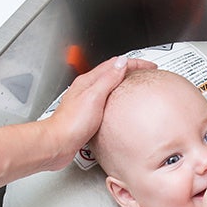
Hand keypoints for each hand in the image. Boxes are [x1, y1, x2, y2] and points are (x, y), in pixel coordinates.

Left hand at [43, 56, 156, 170]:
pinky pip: (106, 101)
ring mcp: (86, 102)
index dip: (134, 63)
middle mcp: (86, 89)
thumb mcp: (94, 97)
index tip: (148, 66)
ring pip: (108, 86)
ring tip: (136, 86)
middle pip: (111, 73)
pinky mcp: (87, 115)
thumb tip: (122, 63)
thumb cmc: (72, 123)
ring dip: (123, 83)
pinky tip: (120, 107)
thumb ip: (108, 79)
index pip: (114, 64)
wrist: (58, 143)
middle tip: (144, 73)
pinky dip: (117, 99)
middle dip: (130, 70)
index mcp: (88, 81)